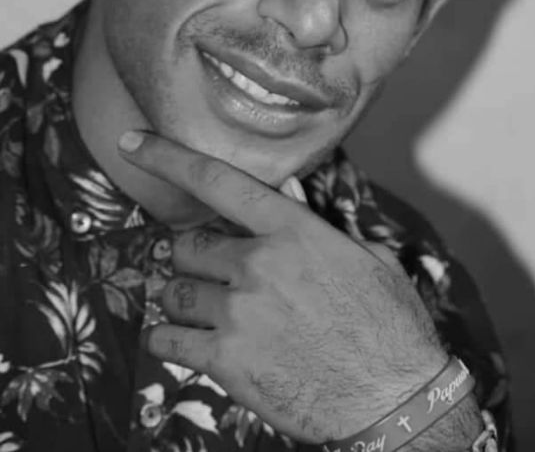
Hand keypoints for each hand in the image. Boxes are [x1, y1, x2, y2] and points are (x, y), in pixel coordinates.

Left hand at [119, 131, 447, 441]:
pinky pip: (167, 339)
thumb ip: (318, 224)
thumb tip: (288, 192)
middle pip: (186, 244)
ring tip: (208, 311)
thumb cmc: (388, 324)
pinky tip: (184, 342)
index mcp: (293, 230)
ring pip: (174, 291)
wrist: (394, 399)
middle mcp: (259, 264)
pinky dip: (168, 338)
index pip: (218, 181)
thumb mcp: (367, 258)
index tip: (133, 142)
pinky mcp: (227, 362)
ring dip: (185, 299)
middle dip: (194, 258)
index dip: (168, 157)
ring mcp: (239, 313)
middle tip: (214, 274)